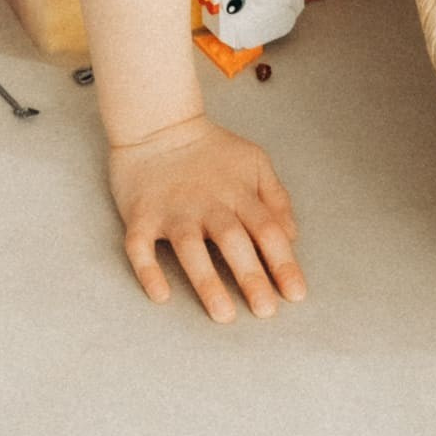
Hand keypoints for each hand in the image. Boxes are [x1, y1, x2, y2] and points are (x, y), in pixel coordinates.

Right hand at [108, 114, 305, 320]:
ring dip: (206, 280)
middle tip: (265, 311)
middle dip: (250, 276)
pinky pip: (140, 245)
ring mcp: (172, 209)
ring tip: (223, 313)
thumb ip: (275, 198)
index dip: (283, 262)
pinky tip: (160, 295)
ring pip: (189, 246)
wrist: (156, 123)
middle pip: (231, 240)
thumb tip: (291, 237)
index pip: (266, 229)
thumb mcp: (253, 162)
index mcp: (237, 192)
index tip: (295, 294)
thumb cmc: (210, 149)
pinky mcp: (141, 214)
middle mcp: (206, 203)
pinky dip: (147, 270)